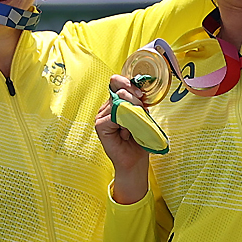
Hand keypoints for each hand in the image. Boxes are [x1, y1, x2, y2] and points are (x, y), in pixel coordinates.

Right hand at [95, 75, 151, 203]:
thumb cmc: (139, 138)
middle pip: (119, 91)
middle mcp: (107, 107)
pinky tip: (126, 133)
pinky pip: (114, 116)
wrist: (135, 159)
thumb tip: (140, 91)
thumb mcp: (142, 116)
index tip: (140, 93)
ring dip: (132, 113)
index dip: (127, 83)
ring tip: (134, 126)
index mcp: (116, 102)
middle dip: (134, 99)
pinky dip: (124, 124)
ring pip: (118, 103)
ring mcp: (101, 115)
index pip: (117, 82)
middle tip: (142, 111)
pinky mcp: (100, 125)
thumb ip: (139, 103)